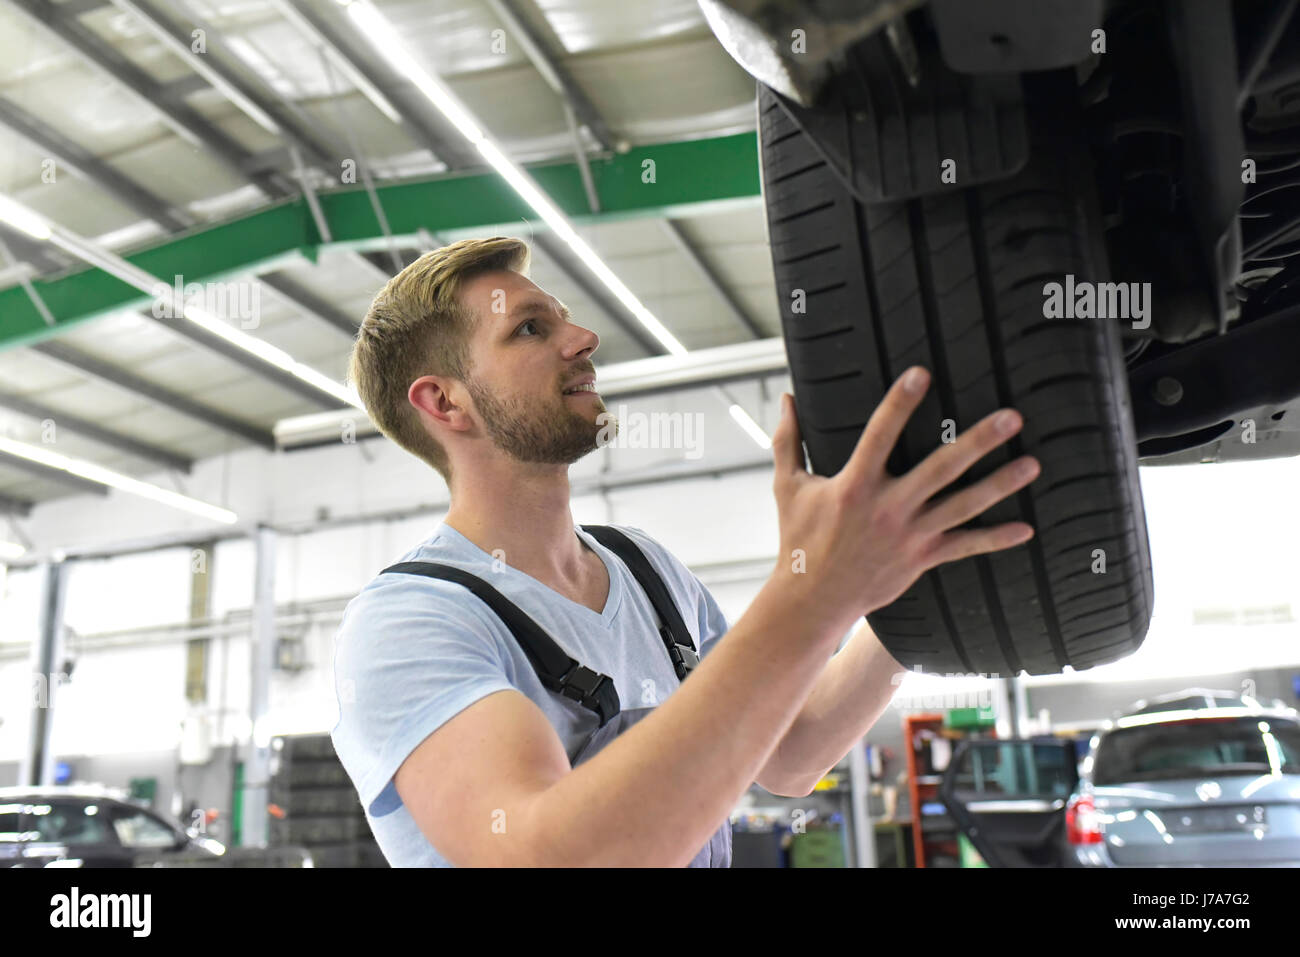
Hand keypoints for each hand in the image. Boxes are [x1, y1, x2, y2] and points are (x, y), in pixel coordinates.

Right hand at [769, 366, 1038, 628]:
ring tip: (1032, 464)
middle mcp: (887, 508)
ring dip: (999, 485)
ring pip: (963, 506)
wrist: (812, 599)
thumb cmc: (798, 539)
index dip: (899, 403)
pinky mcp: (921, 558)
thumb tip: (787, 398)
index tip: (921, 373)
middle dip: (978, 442)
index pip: (879, 435)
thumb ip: (789, 440)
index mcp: (854, 486)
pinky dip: (995, 539)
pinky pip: (964, 547)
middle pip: (940, 469)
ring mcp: (908, 535)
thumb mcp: (787, 487)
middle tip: (1012, 417)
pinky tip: (1025, 529)